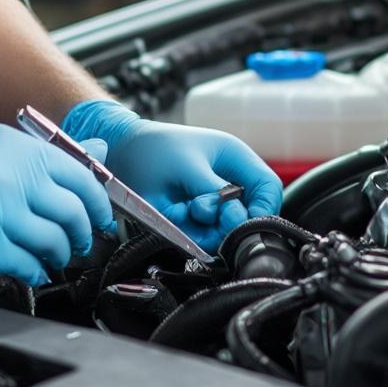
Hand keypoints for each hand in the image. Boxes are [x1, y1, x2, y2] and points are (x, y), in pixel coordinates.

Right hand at [0, 126, 114, 285]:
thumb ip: (42, 155)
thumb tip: (99, 150)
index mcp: (11, 145)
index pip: (79, 173)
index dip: (97, 202)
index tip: (98, 217)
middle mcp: (4, 172)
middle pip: (73, 211)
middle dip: (82, 234)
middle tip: (76, 243)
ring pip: (53, 242)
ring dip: (59, 256)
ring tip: (49, 257)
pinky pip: (25, 265)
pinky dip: (34, 272)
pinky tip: (26, 268)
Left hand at [62, 99, 281, 252]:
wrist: (120, 154)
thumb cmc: (153, 147)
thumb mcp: (188, 165)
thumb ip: (215, 193)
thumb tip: (237, 218)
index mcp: (234, 159)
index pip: (267, 188)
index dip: (261, 208)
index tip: (243, 220)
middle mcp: (227, 183)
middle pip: (248, 215)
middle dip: (225, 219)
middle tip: (200, 209)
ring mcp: (210, 203)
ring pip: (224, 232)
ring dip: (203, 227)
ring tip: (181, 208)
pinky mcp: (193, 221)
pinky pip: (201, 238)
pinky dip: (187, 232)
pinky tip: (172, 213)